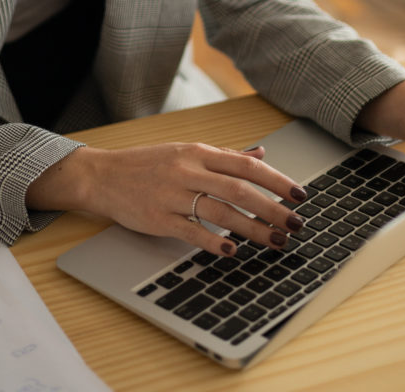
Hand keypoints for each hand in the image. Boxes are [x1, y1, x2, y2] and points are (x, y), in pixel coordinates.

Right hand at [27, 140, 307, 256]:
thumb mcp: (188, 152)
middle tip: (295, 224)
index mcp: (199, 153)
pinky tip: (233, 252)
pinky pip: (191, 231)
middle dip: (272, 208)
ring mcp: (173, 195)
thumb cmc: (149, 164)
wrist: (104, 176)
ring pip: (221, 212)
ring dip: (252, 229)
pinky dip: (214, 241)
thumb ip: (226, 155)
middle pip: (240, 189)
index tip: (300, 195)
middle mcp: (189, 171)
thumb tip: (261, 153)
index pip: (247, 165)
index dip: (277, 180)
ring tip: (275, 242)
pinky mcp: (159, 218)